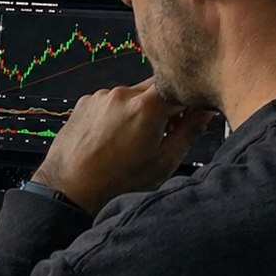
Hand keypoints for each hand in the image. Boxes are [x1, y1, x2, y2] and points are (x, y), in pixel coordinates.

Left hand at [30, 78, 216, 216]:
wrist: (70, 189)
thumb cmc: (115, 183)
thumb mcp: (164, 162)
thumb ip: (190, 132)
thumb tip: (205, 113)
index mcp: (146, 107)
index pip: (181, 87)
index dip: (192, 100)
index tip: (195, 113)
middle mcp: (121, 95)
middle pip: (157, 86)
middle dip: (167, 104)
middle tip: (168, 130)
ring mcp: (100, 97)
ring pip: (134, 94)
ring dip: (142, 109)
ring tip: (137, 140)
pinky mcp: (85, 102)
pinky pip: (112, 100)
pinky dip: (120, 112)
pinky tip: (116, 137)